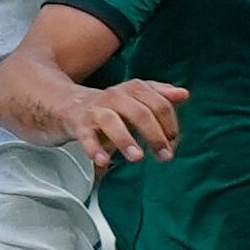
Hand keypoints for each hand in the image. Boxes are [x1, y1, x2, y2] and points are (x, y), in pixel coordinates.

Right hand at [68, 79, 188, 168]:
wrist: (65, 104)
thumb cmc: (108, 106)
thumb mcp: (135, 98)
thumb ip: (160, 96)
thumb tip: (184, 94)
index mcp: (133, 89)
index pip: (158, 104)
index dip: (170, 124)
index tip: (174, 142)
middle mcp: (115, 96)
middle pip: (140, 112)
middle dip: (155, 135)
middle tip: (165, 156)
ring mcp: (96, 110)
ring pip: (112, 121)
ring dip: (126, 140)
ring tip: (137, 157)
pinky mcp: (79, 124)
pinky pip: (87, 136)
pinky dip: (94, 148)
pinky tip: (103, 160)